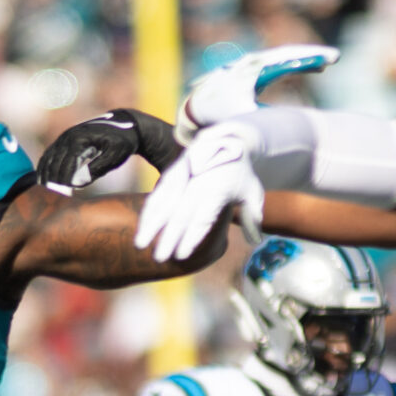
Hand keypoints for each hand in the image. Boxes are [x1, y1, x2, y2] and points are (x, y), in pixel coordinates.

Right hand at [35, 108, 178, 192]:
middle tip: (54, 199)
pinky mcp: (64, 140)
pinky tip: (45, 181)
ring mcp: (64, 137)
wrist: (125, 127)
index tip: (64, 195)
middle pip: (54, 162)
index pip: (66, 163)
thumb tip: (79, 183)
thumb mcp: (114, 156)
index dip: (64, 181)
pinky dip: (45, 168)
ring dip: (45, 175)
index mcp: (79, 139)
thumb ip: (98, 168)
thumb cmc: (122, 143)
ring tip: (45, 193)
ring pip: (48, 158)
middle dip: (53, 181)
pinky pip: (49, 155)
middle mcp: (68, 136)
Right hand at [135, 123, 263, 261]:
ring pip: (163, 202)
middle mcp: (198, 183)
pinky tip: (142, 227)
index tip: (181, 255)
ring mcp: (183, 176)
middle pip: (180, 214)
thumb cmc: (241, 172)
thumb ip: (252, 216)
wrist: (228, 137)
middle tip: (158, 258)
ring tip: (140, 244)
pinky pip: (158, 193)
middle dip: (168, 237)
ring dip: (151, 224)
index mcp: (219, 189)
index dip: (191, 237)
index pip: (203, 218)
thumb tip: (255, 240)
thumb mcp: (253, 191)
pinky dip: (149, 210)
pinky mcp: (173, 173)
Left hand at [179, 45, 337, 137]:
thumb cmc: (218, 115)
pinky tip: (316, 70)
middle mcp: (254, 62)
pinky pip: (284, 65)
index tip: (330, 58)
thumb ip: (257, 122)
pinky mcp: (257, 72)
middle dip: (313, 56)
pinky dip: (301, 66)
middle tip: (335, 57)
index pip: (286, 57)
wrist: (196, 111)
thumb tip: (274, 130)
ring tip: (329, 63)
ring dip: (309, 60)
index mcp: (253, 69)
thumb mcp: (240, 119)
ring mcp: (255, 65)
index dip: (309, 58)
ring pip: (288, 57)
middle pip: (289, 53)